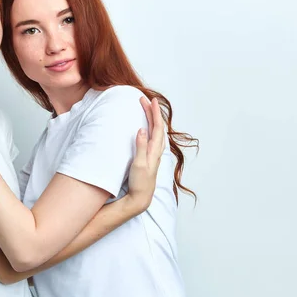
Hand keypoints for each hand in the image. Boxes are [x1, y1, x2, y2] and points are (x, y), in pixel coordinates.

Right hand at [125, 96, 166, 212]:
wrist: (141, 196)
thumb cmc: (140, 182)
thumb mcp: (139, 164)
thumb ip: (141, 146)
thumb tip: (142, 129)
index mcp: (155, 150)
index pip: (156, 126)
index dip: (154, 112)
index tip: (149, 100)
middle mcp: (157, 150)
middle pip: (157, 126)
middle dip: (152, 112)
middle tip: (144, 100)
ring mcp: (154, 154)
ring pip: (156, 131)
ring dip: (152, 119)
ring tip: (147, 109)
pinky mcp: (150, 157)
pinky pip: (153, 137)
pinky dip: (151, 128)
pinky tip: (148, 128)